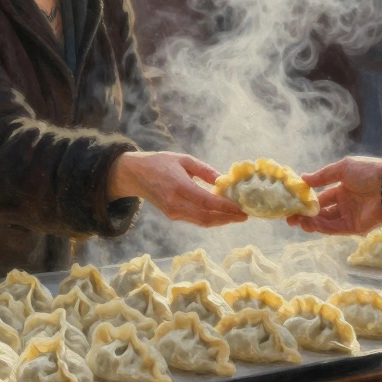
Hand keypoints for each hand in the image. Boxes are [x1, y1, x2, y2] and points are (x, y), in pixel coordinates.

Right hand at [109, 151, 247, 227]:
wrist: (136, 175)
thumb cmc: (161, 163)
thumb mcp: (184, 159)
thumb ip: (204, 170)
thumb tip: (223, 181)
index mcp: (179, 186)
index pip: (206, 201)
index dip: (226, 207)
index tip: (241, 208)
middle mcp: (175, 203)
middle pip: (206, 217)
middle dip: (228, 218)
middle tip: (245, 215)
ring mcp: (173, 212)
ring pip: (202, 221)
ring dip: (221, 220)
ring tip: (237, 216)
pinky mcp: (172, 215)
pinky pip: (196, 220)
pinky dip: (211, 219)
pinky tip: (222, 214)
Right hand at [287, 156, 381, 234]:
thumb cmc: (368, 172)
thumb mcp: (342, 168)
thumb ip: (323, 176)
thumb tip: (302, 178)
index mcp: (344, 189)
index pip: (322, 198)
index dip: (308, 201)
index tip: (293, 204)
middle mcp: (346, 204)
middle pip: (322, 213)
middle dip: (306, 215)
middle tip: (290, 218)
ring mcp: (351, 217)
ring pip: (327, 222)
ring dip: (311, 222)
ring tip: (296, 221)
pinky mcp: (356, 228)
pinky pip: (335, 229)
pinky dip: (322, 227)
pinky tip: (310, 223)